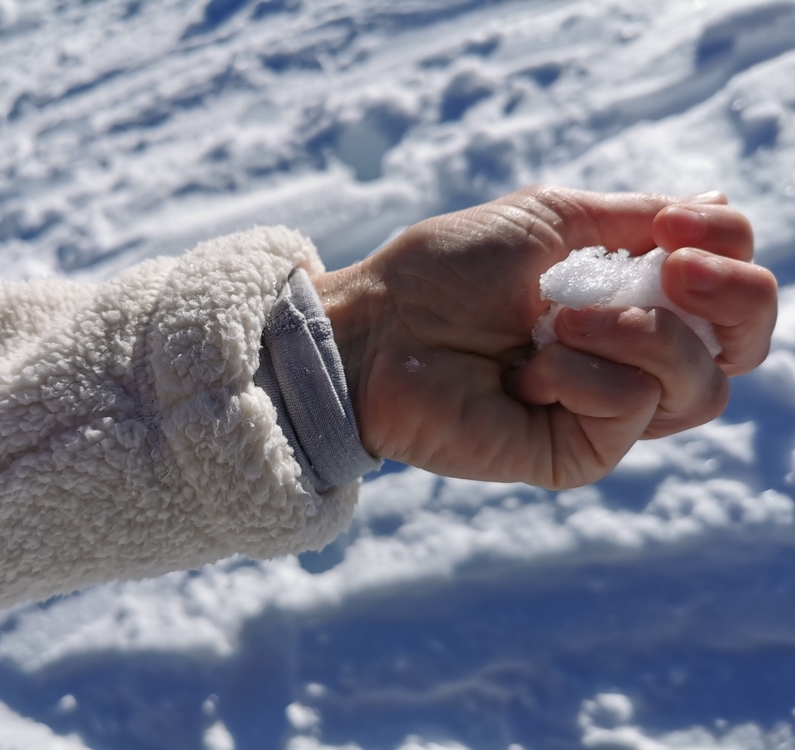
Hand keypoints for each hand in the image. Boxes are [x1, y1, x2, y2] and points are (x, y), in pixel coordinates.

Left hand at [312, 186, 776, 488]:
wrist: (376, 327)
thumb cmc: (444, 272)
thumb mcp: (547, 221)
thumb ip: (632, 219)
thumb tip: (713, 203)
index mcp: (627, 302)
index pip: (728, 294)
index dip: (730, 253)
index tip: (675, 223)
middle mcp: (629, 360)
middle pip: (740, 348)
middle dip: (736, 298)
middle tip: (674, 267)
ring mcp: (605, 412)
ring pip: (698, 386)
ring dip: (638, 333)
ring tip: (558, 321)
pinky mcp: (577, 453)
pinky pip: (630, 409)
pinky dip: (583, 374)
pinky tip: (526, 370)